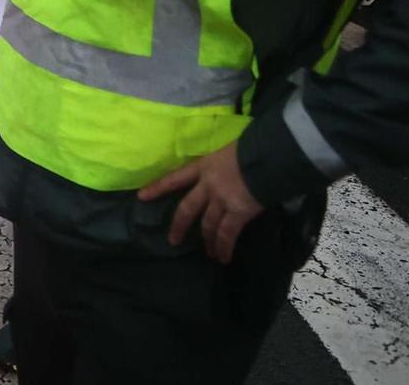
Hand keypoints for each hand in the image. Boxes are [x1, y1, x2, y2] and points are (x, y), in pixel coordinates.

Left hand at [137, 142, 262, 263]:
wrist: (267, 157)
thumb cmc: (252, 149)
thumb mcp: (228, 152)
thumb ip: (222, 166)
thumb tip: (228, 174)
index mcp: (204, 166)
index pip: (175, 177)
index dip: (158, 187)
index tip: (141, 196)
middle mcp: (208, 185)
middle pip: (187, 208)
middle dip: (179, 225)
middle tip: (172, 240)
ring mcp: (221, 201)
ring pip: (207, 225)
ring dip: (208, 241)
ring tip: (209, 253)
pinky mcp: (237, 213)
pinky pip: (227, 235)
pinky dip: (224, 247)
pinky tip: (223, 258)